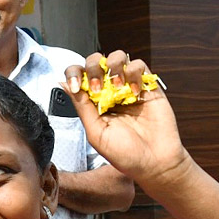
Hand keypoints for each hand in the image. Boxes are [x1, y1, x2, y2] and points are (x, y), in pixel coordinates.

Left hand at [64, 50, 188, 189]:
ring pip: (116, 57)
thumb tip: (63, 83)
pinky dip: (133, 72)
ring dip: (113, 67)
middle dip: (93, 69)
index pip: (78, 76)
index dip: (74, 74)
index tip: (76, 85)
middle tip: (98, 89)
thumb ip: (81, 107)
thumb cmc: (124, 154)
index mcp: (93, 102)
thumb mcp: (96, 132)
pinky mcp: (147, 85)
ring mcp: (128, 86)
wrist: (154, 162)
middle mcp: (109, 91)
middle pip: (95, 61)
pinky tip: (134, 91)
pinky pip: (138, 64)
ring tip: (118, 87)